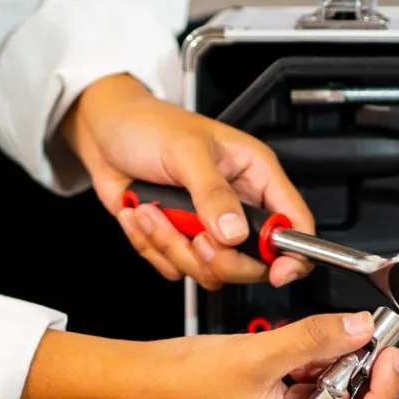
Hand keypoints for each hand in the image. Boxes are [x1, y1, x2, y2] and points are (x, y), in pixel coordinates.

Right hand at [17, 312, 398, 398]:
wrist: (145, 383)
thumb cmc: (182, 385)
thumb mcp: (258, 353)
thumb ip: (315, 339)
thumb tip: (359, 328)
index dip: (385, 391)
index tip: (389, 356)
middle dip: (369, 382)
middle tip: (371, 343)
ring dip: (344, 373)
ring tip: (333, 340)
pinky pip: (320, 398)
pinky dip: (323, 371)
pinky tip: (310, 349)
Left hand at [60, 73, 314, 290]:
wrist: (104, 132)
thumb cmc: (149, 125)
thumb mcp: (186, 151)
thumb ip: (213, 194)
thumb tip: (234, 233)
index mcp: (257, 177)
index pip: (295, 224)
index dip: (293, 255)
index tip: (277, 273)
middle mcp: (239, 208)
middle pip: (253, 263)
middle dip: (218, 258)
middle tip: (195, 237)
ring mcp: (210, 229)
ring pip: (211, 271)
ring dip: (173, 247)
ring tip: (153, 212)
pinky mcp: (181, 241)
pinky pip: (176, 269)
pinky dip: (151, 247)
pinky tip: (142, 215)